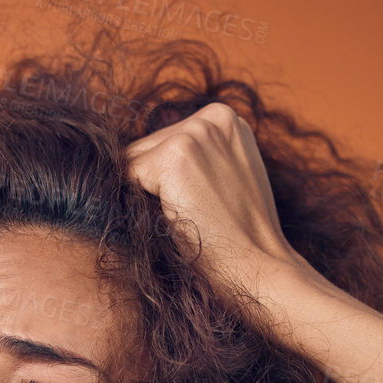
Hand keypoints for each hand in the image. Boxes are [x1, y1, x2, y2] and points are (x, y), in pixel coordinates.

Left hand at [123, 102, 324, 313]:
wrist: (257, 265)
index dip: (160, 180)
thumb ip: (198, 158)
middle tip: (188, 215)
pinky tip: (173, 219)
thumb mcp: (226, 178)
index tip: (191, 204)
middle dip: (149, 183)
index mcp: (225, 118)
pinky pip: (125, 177)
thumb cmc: (239, 235)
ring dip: (143, 194)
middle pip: (143, 146)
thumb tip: (138, 158)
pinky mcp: (174, 156)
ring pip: (131, 161)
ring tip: (184, 216)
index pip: (162, 140)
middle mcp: (211, 117)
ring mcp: (194, 133)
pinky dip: (136, 203)